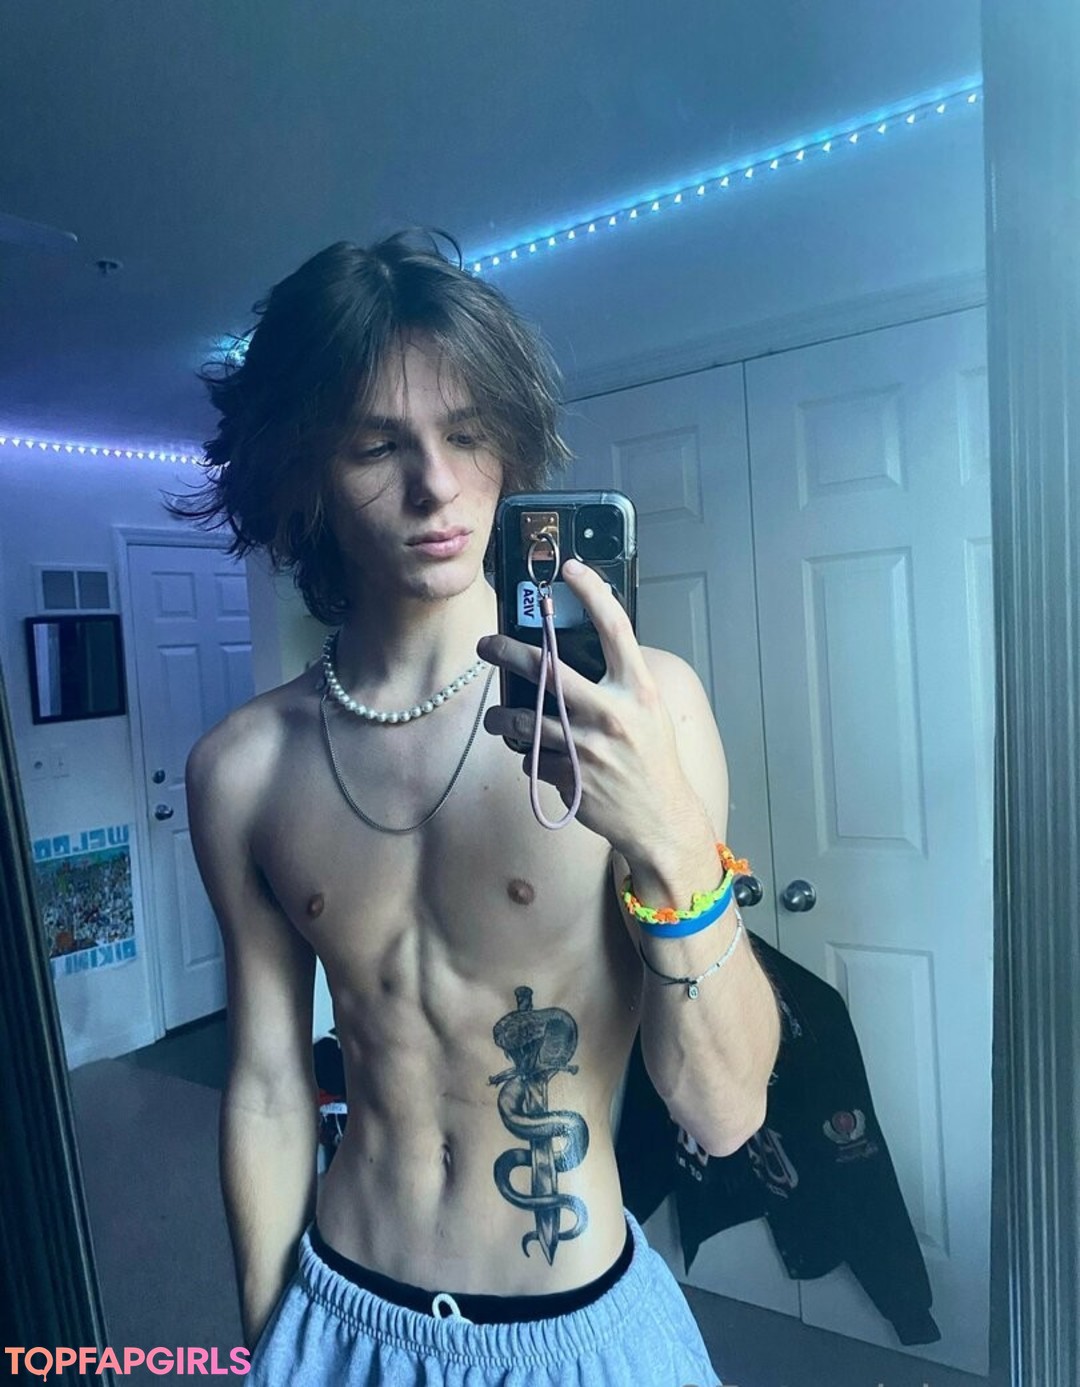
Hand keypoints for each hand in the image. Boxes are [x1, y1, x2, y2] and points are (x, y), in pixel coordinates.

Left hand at [478, 558, 707, 864]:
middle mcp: (613, 712)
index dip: (592, 592)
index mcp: (639, 689)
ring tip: (497, 718)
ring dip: (501, 718)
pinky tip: (542, 762)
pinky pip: (532, 759)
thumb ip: (620, 682)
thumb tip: (581, 650)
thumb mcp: (649, 712)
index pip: (615, 627)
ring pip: (522, 721)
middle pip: (545, 669)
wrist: (660, 820)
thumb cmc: (652, 760)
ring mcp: (587, 747)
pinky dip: (531, 759)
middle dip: (505, 651)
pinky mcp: (568, 777)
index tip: (569, 569)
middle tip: (486, 645)